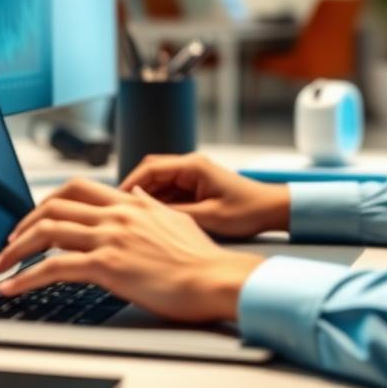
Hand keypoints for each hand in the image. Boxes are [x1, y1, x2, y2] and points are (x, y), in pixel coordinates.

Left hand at [0, 178, 263, 322]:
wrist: (215, 278)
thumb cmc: (201, 258)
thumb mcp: (176, 219)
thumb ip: (151, 206)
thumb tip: (138, 193)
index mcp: (130, 203)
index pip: (76, 188)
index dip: (47, 201)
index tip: (33, 218)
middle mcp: (116, 215)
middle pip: (53, 205)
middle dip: (22, 224)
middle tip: (8, 242)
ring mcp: (110, 238)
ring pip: (46, 232)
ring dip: (15, 249)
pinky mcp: (107, 266)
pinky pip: (54, 268)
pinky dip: (25, 278)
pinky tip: (11, 288)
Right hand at [119, 153, 289, 238]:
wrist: (272, 209)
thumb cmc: (247, 211)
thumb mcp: (208, 217)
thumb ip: (174, 213)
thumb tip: (142, 213)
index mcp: (193, 166)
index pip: (150, 168)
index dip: (129, 184)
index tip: (114, 202)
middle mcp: (191, 166)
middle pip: (151, 173)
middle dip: (133, 191)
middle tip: (117, 212)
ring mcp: (193, 175)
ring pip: (158, 183)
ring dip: (145, 199)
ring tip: (130, 220)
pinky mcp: (196, 186)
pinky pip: (169, 192)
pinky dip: (158, 204)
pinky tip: (150, 222)